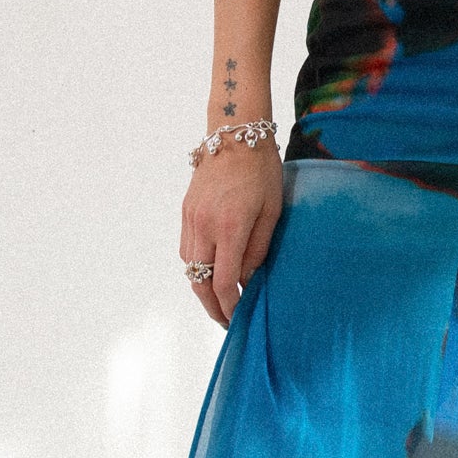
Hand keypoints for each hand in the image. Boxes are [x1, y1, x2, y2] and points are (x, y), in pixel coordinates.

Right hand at [181, 141, 283, 327]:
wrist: (235, 136)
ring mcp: (191, 218)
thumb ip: (258, 249)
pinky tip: (211, 270)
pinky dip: (196, 266)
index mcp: (229, 228)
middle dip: (211, 306)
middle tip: (226, 321)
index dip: (229, 306)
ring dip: (202, 287)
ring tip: (220, 299)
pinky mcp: (186, 211)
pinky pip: (187, 248)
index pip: (222, 282)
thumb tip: (246, 279)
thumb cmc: (261, 172)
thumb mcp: (271, 211)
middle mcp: (204, 226)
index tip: (239, 319)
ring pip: (189, 267)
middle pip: (198, 281)